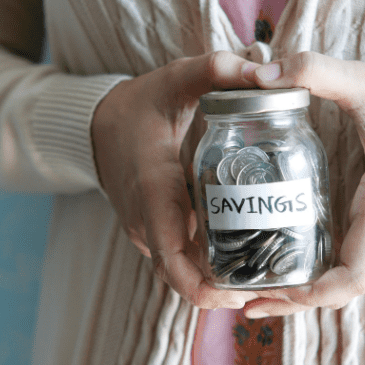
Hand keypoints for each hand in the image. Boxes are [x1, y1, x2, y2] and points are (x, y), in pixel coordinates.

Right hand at [92, 52, 261, 308]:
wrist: (96, 125)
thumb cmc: (138, 106)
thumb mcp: (175, 80)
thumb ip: (216, 70)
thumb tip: (266, 72)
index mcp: (154, 193)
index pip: (174, 262)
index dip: (206, 290)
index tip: (243, 294)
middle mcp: (146, 221)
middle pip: (182, 277)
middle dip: (222, 290)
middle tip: (268, 283)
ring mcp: (145, 229)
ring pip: (180, 270)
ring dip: (216, 278)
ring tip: (262, 270)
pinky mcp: (149, 229)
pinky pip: (177, 256)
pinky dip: (204, 263)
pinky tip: (239, 250)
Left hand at [242, 52, 364, 316]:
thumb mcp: (363, 81)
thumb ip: (314, 71)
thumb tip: (260, 73)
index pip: (356, 269)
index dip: (314, 292)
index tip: (272, 292)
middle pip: (348, 285)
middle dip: (298, 297)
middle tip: (247, 300)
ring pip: (356, 283)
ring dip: (312, 292)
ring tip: (261, 290)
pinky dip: (331, 278)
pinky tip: (296, 274)